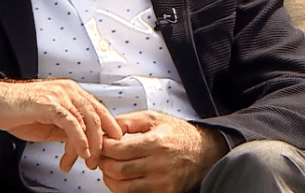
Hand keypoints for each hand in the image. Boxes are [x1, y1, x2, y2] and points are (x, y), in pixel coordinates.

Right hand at [0, 78, 122, 171]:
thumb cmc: (20, 112)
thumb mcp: (50, 123)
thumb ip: (68, 130)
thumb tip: (83, 145)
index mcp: (72, 92)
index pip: (98, 110)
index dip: (108, 128)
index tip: (113, 146)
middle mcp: (69, 90)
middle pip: (97, 116)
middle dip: (101, 142)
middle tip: (97, 162)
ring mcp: (60, 95)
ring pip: (87, 120)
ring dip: (90, 145)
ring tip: (87, 162)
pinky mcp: (50, 104)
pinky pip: (71, 123)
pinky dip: (79, 140)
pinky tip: (81, 152)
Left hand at [99, 111, 227, 192]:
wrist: (203, 152)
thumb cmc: (176, 134)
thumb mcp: (154, 118)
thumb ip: (128, 121)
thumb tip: (106, 131)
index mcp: (155, 142)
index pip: (117, 150)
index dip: (103, 147)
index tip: (101, 144)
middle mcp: (158, 165)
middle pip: (117, 170)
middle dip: (104, 163)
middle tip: (102, 157)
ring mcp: (161, 183)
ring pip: (123, 188)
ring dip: (110, 179)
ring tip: (109, 169)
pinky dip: (122, 189)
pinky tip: (122, 179)